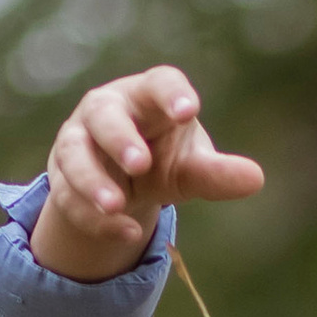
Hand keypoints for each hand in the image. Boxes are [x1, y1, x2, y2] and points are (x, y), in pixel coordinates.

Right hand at [31, 64, 264, 282]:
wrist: (120, 181)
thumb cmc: (162, 157)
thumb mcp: (190, 167)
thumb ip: (216, 173)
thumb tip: (255, 179)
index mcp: (147, 97)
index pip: (159, 84)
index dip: (171, 94)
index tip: (189, 110)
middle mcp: (107, 110)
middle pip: (105, 115)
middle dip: (120, 138)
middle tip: (140, 163)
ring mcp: (78, 141)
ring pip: (76, 155)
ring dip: (93, 181)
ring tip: (117, 205)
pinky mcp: (61, 177)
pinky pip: (70, 196)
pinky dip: (96, 218)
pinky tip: (126, 232)